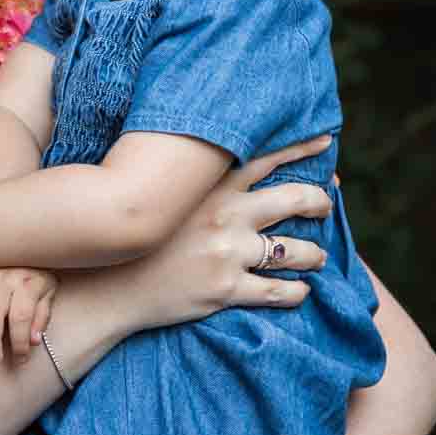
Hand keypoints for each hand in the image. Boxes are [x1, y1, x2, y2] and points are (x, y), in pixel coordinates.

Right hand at [108, 137, 333, 338]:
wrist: (108, 285)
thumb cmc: (135, 237)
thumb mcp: (165, 196)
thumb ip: (195, 179)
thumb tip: (222, 161)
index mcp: (211, 187)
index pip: (266, 157)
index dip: (302, 147)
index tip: (327, 142)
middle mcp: (226, 215)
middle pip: (294, 198)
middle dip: (318, 202)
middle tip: (325, 207)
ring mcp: (228, 253)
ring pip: (295, 250)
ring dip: (314, 254)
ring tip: (317, 257)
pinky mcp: (226, 289)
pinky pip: (279, 291)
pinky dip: (297, 292)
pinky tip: (301, 291)